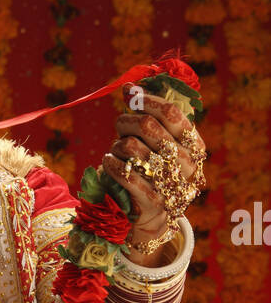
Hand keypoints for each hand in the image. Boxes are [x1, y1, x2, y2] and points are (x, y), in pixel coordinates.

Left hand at [101, 84, 206, 259]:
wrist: (153, 215)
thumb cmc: (153, 170)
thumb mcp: (159, 143)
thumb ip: (149, 116)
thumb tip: (129, 87)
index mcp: (194, 144)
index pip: (171, 112)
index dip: (146, 100)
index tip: (130, 94)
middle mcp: (187, 163)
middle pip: (147, 125)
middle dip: (126, 122)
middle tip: (120, 127)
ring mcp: (171, 183)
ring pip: (131, 147)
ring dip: (117, 145)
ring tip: (117, 151)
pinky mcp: (153, 201)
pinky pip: (125, 173)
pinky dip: (111, 164)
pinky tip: (109, 162)